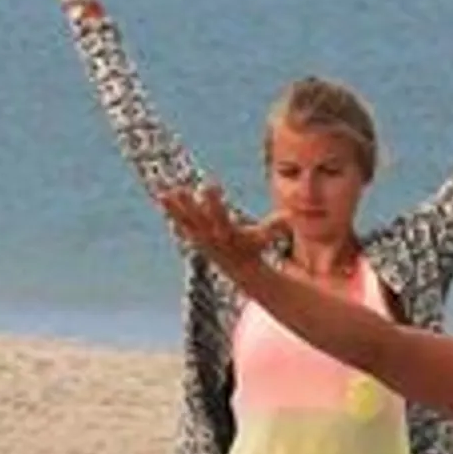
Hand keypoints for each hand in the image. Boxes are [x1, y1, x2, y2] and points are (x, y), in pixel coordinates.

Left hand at [157, 180, 277, 264]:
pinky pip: (182, 222)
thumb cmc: (255, 248)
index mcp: (229, 235)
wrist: (240, 270)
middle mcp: (212, 238)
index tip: (208, 184)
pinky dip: (172, 211)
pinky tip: (162, 195)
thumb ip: (276, 226)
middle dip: (189, 205)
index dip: (213, 203)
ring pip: (185, 221)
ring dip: (173, 207)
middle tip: (179, 188)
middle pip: (198, 219)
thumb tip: (290, 216)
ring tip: (162, 192)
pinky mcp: (196, 237)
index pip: (219, 217)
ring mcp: (201, 239)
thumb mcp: (267, 238)